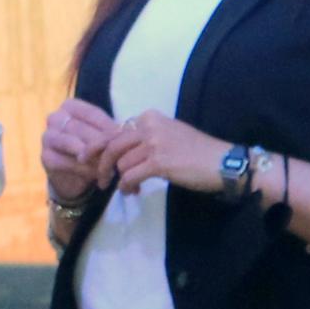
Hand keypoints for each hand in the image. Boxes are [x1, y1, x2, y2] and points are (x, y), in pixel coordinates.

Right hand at [40, 99, 118, 206]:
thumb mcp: (102, 136)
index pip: (91, 113)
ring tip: (109, 166)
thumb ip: (109, 132)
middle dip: (101, 143)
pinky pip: (66, 162)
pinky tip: (97, 175)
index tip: (123, 139)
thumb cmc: (91, 148)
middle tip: (118, 155)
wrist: (75, 175)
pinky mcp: (46, 157)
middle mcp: (55, 118)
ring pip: (73, 144)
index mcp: (69, 106)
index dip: (109, 126)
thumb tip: (123, 133)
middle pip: (82, 129)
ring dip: (92, 156)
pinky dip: (83, 169)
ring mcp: (47, 137)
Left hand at [94, 112, 234, 197]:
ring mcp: (154, 143)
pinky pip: (130, 176)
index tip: (88, 159)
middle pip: (111, 146)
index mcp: (149, 117)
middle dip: (101, 165)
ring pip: (120, 163)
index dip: (97, 147)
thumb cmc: (196, 151)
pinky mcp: (159, 161)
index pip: (114, 130)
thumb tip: (119, 153)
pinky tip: (133, 191)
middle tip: (100, 181)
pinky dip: (127, 186)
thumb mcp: (168, 135)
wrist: (221, 162)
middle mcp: (149, 125)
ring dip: (121, 180)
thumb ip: (144, 139)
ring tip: (129, 189)